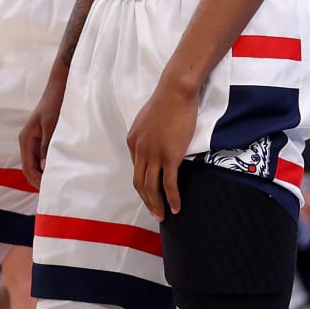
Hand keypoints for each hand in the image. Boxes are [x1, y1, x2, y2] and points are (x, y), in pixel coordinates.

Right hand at [20, 68, 67, 188]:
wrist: (61, 86)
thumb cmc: (56, 104)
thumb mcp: (52, 127)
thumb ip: (46, 147)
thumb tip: (44, 169)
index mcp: (26, 139)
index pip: (27, 168)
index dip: (37, 181)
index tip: (51, 191)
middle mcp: (28, 141)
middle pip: (30, 168)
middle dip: (40, 181)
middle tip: (57, 192)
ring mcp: (35, 140)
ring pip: (37, 164)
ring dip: (45, 174)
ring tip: (60, 183)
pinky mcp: (43, 138)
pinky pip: (43, 157)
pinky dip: (49, 165)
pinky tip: (61, 169)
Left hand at [126, 82, 198, 220]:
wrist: (175, 92)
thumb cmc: (167, 102)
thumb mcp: (149, 121)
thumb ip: (148, 137)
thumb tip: (154, 147)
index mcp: (133, 141)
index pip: (136, 169)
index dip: (143, 185)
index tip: (151, 195)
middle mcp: (139, 150)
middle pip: (139, 183)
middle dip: (146, 201)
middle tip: (154, 213)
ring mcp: (154, 154)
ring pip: (152, 187)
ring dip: (156, 204)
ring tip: (163, 216)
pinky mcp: (170, 156)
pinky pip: (169, 183)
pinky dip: (172, 198)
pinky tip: (176, 208)